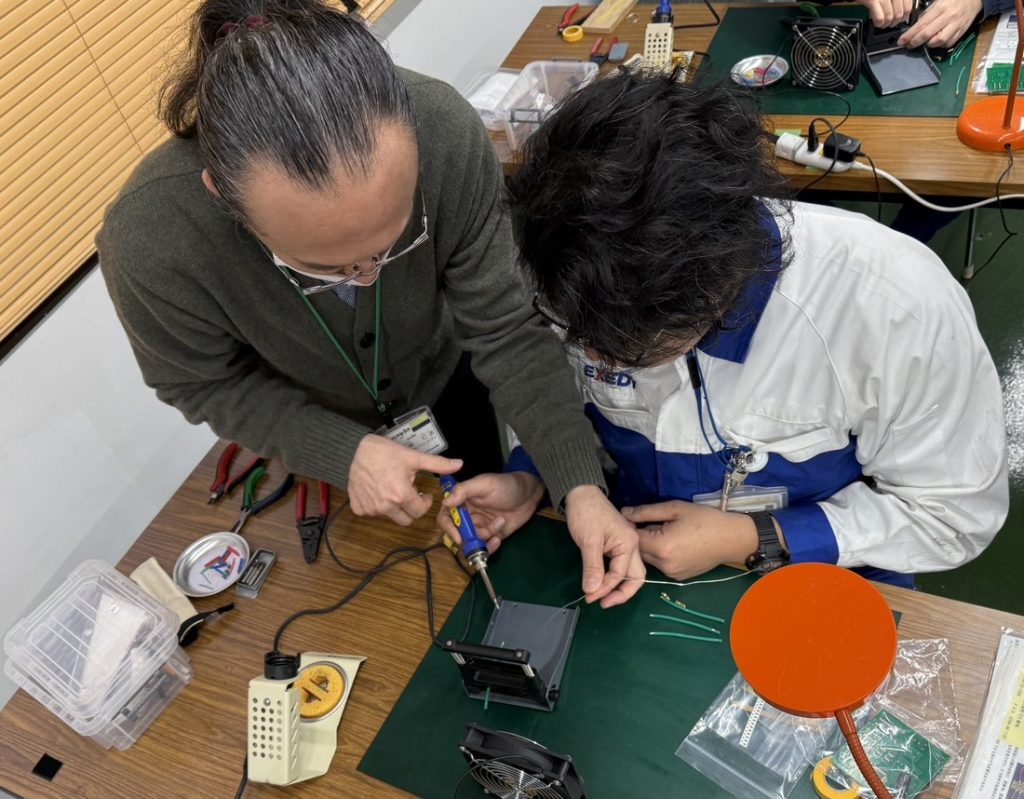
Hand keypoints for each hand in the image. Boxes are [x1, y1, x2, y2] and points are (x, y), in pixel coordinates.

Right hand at [348, 434, 461, 525]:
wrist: (354, 450)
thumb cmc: (384, 452)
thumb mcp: (413, 457)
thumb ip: (437, 464)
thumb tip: (459, 465)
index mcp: (401, 495)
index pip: (420, 511)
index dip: (424, 502)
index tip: (422, 492)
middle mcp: (385, 506)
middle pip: (406, 519)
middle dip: (411, 508)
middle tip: (408, 492)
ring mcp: (370, 509)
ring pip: (390, 516)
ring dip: (394, 507)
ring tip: (392, 488)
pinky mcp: (359, 508)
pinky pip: (372, 513)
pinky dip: (377, 505)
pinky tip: (378, 490)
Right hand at [438, 472, 545, 551]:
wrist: (530, 494)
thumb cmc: (506, 485)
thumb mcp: (485, 484)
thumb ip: (464, 490)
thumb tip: (445, 502)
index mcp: (462, 502)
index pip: (446, 517)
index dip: (448, 528)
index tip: (458, 537)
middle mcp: (468, 516)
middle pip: (457, 534)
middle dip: (468, 538)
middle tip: (483, 533)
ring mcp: (480, 527)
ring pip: (473, 542)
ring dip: (485, 536)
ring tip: (500, 522)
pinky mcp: (492, 536)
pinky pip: (485, 547)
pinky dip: (490, 547)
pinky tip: (499, 539)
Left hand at [564, 486, 645, 608]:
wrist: (581, 492)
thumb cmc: (586, 513)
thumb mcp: (588, 541)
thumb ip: (593, 567)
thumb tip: (592, 591)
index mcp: (629, 544)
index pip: (619, 574)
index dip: (604, 588)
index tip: (588, 597)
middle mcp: (633, 545)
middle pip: (635, 577)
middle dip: (621, 593)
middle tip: (603, 604)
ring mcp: (627, 544)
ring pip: (629, 572)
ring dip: (617, 586)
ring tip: (602, 597)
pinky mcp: (618, 544)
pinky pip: (621, 565)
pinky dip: (613, 577)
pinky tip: (602, 582)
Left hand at [625, 501, 757, 580]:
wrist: (732, 538)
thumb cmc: (705, 519)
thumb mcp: (674, 509)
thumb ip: (646, 512)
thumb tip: (624, 513)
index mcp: (661, 547)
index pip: (633, 539)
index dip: (631, 526)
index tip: (633, 516)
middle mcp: (664, 565)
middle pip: (639, 551)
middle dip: (640, 537)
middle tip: (650, 522)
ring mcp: (671, 574)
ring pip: (649, 559)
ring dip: (650, 547)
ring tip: (663, 532)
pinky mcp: (678, 578)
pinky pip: (660, 565)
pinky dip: (660, 555)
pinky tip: (673, 543)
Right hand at [857, 0, 914, 27]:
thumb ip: (898, 1)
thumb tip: (902, 14)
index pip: (908, 8)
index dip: (903, 18)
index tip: (899, 21)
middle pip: (899, 14)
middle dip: (893, 23)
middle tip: (888, 24)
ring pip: (890, 17)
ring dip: (885, 24)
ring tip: (881, 24)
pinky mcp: (872, 0)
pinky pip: (879, 17)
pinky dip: (878, 23)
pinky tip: (876, 22)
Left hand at [897, 0, 980, 47]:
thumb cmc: (953, 0)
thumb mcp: (938, 2)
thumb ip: (927, 14)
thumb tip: (915, 27)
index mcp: (940, 8)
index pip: (921, 24)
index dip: (910, 35)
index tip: (901, 41)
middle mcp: (948, 17)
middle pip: (928, 34)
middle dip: (915, 42)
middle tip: (908, 45)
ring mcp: (956, 25)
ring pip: (939, 41)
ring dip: (929, 44)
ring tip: (924, 42)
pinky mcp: (961, 32)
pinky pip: (949, 43)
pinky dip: (940, 45)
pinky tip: (936, 41)